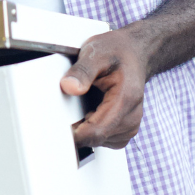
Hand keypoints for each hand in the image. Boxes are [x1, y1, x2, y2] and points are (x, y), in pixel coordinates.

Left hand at [60, 28, 153, 148]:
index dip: (75, 134)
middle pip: (97, 139)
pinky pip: (104, 139)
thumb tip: (69, 87)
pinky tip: (94, 110)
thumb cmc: (117, 52)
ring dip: (87, 127)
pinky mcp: (126, 130)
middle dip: (79, 127)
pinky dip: (94, 129)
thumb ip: (82, 71)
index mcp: (125, 100)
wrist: (134, 53)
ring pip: (99, 142)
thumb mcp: (95, 53)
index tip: (61, 124)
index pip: (97, 132)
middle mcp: (132, 117)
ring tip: (88, 102)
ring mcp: (131, 126)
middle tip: (74, 103)